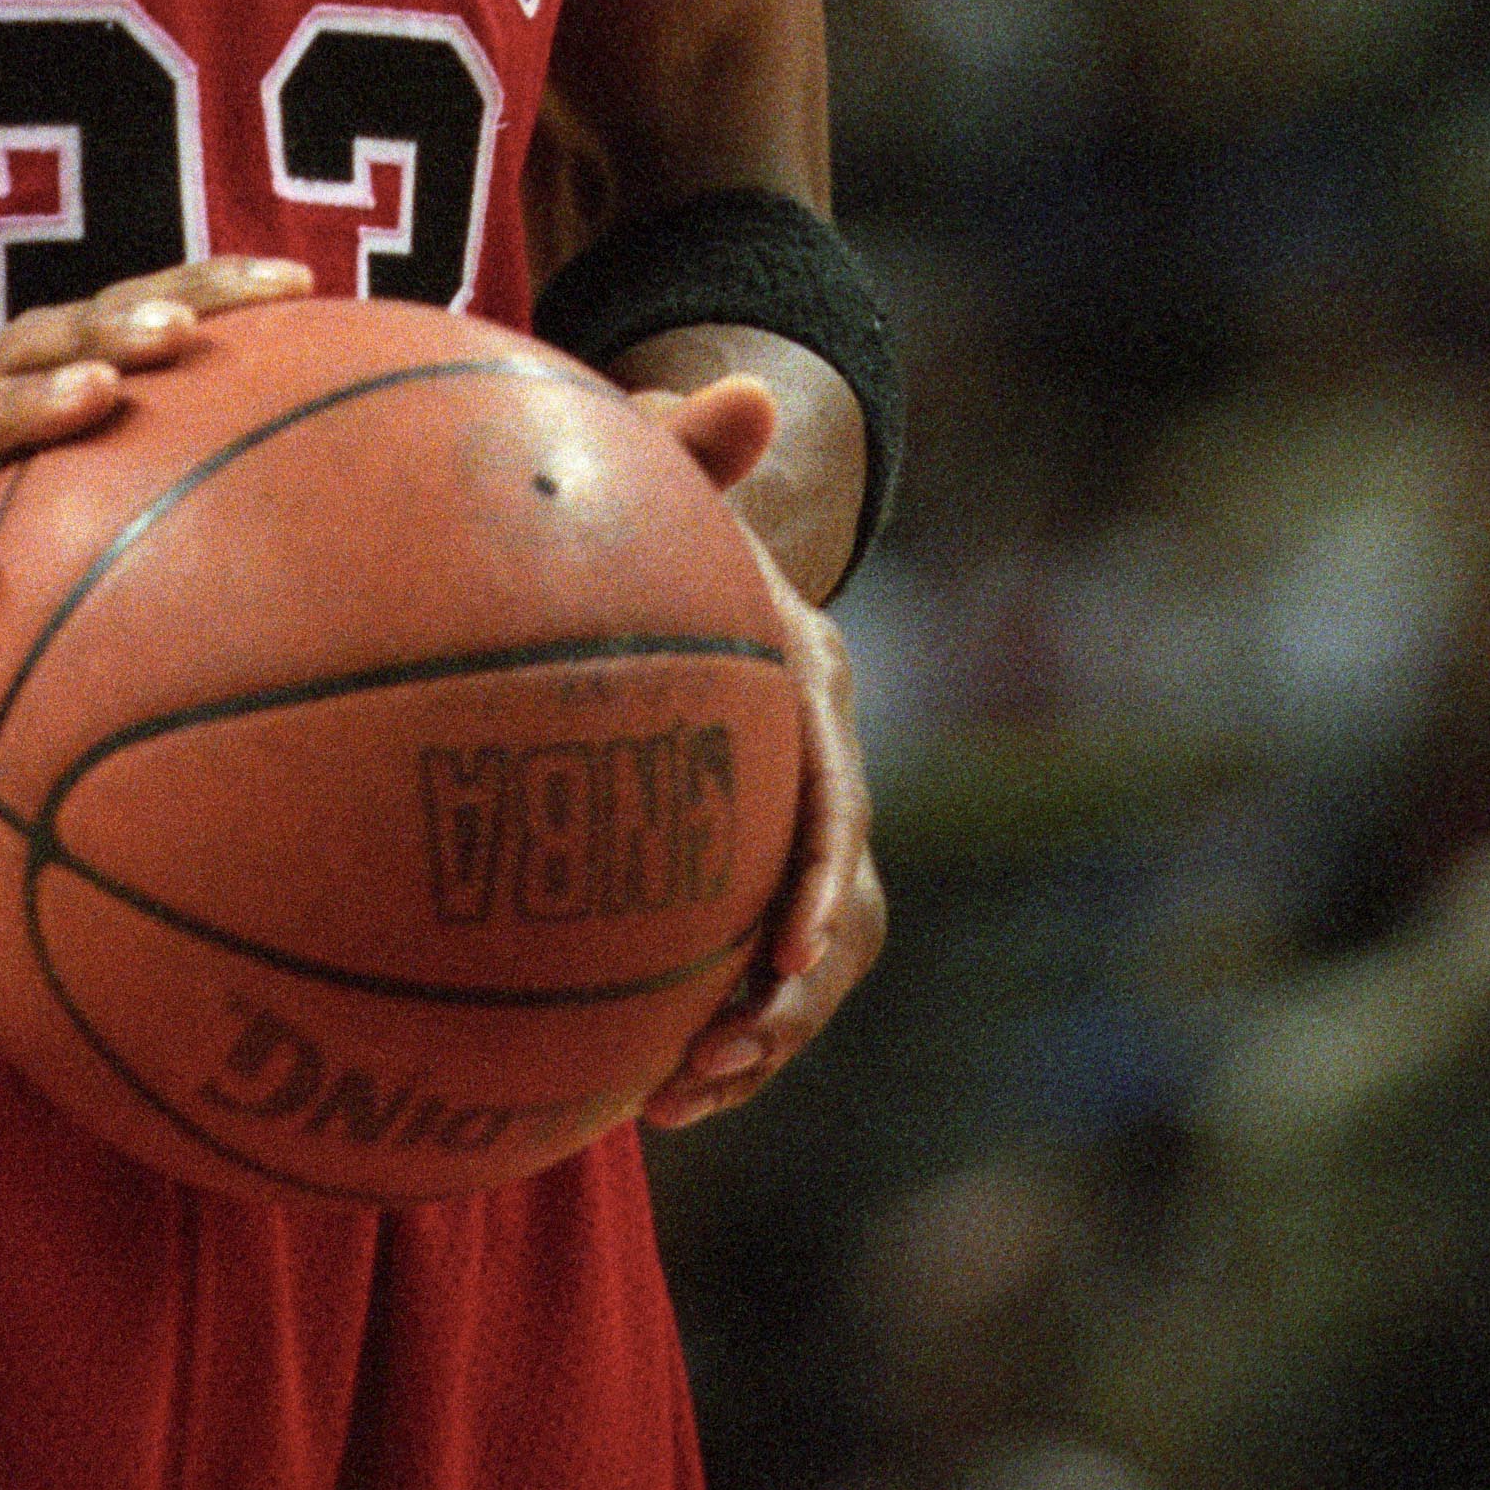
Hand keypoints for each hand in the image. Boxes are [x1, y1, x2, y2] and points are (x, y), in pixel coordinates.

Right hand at [0, 256, 312, 812]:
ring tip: (102, 394)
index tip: (301, 283)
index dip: (195, 296)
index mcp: (5, 446)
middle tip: (203, 323)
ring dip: (30, 405)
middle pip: (37, 347)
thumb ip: (121, 582)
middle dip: (119, 318)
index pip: (106, 340)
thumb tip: (291, 617)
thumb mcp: (20, 598)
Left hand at [628, 375, 884, 1124]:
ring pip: (814, 959)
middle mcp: (820, 760)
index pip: (838, 788)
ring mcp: (787, 823)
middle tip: (724, 1056)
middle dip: (799, 996)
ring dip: (762, 1038)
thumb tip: (741, 390)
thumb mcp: (663, 472)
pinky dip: (717, 1042)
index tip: (783, 947)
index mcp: (810, 681)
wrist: (676, 550)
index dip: (822, 871)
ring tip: (678, 1096)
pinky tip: (641, 1098)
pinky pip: (750, 977)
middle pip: (848, 904)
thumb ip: (690, 444)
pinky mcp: (740, 871)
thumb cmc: (655, 510)